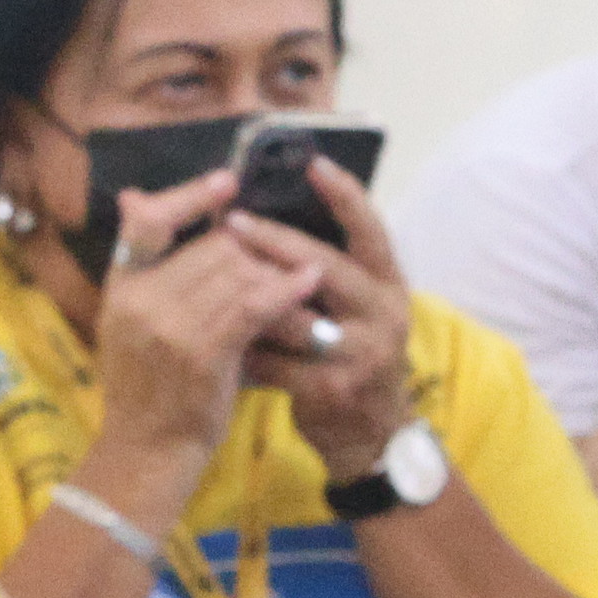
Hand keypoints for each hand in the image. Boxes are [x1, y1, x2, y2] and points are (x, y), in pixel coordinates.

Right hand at [78, 167, 315, 497]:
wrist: (146, 453)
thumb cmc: (147, 390)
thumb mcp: (130, 324)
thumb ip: (143, 266)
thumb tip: (134, 196)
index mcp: (120, 289)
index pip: (148, 222)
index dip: (189, 196)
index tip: (228, 182)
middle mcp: (140, 301)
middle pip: (211, 246)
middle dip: (252, 248)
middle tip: (279, 257)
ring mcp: (170, 327)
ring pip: (238, 271)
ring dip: (276, 268)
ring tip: (304, 269)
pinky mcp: (204, 352)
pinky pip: (254, 303)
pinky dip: (286, 288)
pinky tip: (309, 282)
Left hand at [248, 161, 423, 468]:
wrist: (369, 435)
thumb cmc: (350, 355)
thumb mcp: (354, 306)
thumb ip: (324, 265)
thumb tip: (274, 210)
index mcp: (388, 284)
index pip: (370, 230)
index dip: (345, 195)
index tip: (314, 162)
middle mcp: (384, 313)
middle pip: (324, 266)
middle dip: (274, 242)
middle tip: (231, 221)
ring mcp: (362, 354)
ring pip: (293, 315)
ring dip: (248, 300)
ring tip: (209, 277)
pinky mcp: (332, 390)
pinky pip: (274, 361)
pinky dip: (243, 349)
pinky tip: (218, 339)